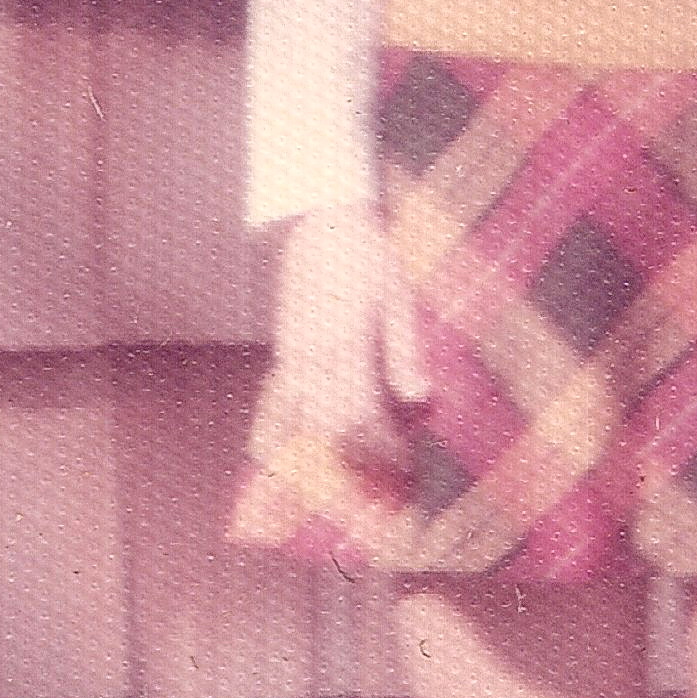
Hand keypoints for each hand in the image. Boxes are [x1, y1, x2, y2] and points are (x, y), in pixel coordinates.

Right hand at [262, 203, 430, 484]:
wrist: (325, 226)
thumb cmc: (369, 259)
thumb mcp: (399, 300)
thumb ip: (404, 353)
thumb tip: (420, 400)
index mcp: (346, 345)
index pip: (362, 417)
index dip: (383, 447)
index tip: (405, 463)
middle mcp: (313, 357)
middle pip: (332, 429)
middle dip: (361, 457)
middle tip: (388, 471)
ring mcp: (292, 356)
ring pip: (303, 422)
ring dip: (328, 449)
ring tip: (352, 465)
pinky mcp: (283, 352)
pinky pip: (276, 403)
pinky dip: (280, 431)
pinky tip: (282, 452)